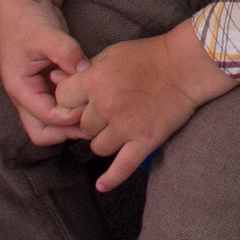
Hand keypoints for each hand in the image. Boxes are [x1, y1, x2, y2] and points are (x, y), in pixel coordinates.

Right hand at [0, 0, 89, 145]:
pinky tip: (92, 98)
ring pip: (51, 123)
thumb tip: (85, 69)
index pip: (46, 118)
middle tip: (95, 120)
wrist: (24, 3)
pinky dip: (74, 107)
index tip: (91, 105)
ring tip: (96, 111)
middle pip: (44, 132)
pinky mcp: (48, 85)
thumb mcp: (46, 34)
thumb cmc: (29, 18)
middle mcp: (26, 96)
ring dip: (72, 121)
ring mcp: (37, 92)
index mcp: (20, 88)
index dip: (70, 116)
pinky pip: (60, 107)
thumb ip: (66, 52)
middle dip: (68, 131)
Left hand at [53, 20, 235, 191]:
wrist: (187, 65)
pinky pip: (121, 168)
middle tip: (107, 111)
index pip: (62, 99)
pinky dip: (110, 179)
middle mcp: (106, 105)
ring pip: (97, 146)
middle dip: (91, 120)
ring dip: (104, 139)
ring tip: (117, 128)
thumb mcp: (111, 54)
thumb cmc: (149, 55)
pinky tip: (101, 185)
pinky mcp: (144, 141)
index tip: (80, 98)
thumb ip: (82, 70)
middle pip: (82, 126)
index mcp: (96, 80)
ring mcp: (125, 126)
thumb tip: (53, 80)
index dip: (69, 99)